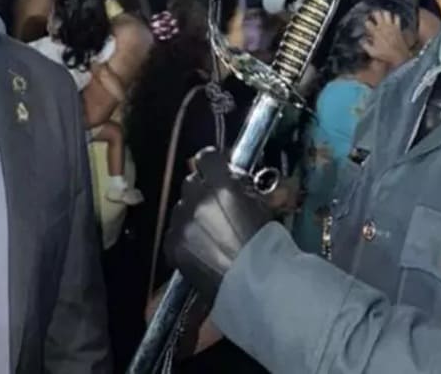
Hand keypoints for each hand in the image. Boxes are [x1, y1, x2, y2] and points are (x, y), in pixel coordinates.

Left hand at [165, 148, 272, 301]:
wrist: (255, 283)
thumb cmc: (267, 245)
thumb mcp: (262, 206)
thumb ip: (244, 188)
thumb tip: (236, 179)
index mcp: (222, 184)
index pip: (207, 157)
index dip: (213, 163)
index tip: (220, 171)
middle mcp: (197, 199)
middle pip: (191, 181)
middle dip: (203, 190)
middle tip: (217, 205)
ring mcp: (182, 222)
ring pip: (181, 207)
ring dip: (192, 213)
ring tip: (209, 232)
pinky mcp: (173, 244)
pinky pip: (174, 231)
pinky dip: (184, 236)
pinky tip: (199, 247)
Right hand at [362, 11, 411, 66]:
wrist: (399, 56)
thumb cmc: (385, 55)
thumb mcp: (372, 53)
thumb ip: (365, 45)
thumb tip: (361, 41)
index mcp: (375, 32)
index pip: (368, 22)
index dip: (366, 23)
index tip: (366, 25)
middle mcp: (383, 27)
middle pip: (377, 14)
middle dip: (374, 14)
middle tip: (373, 16)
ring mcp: (391, 26)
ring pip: (386, 13)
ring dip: (384, 14)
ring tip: (382, 16)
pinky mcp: (398, 27)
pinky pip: (397, 17)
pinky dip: (394, 17)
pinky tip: (392, 19)